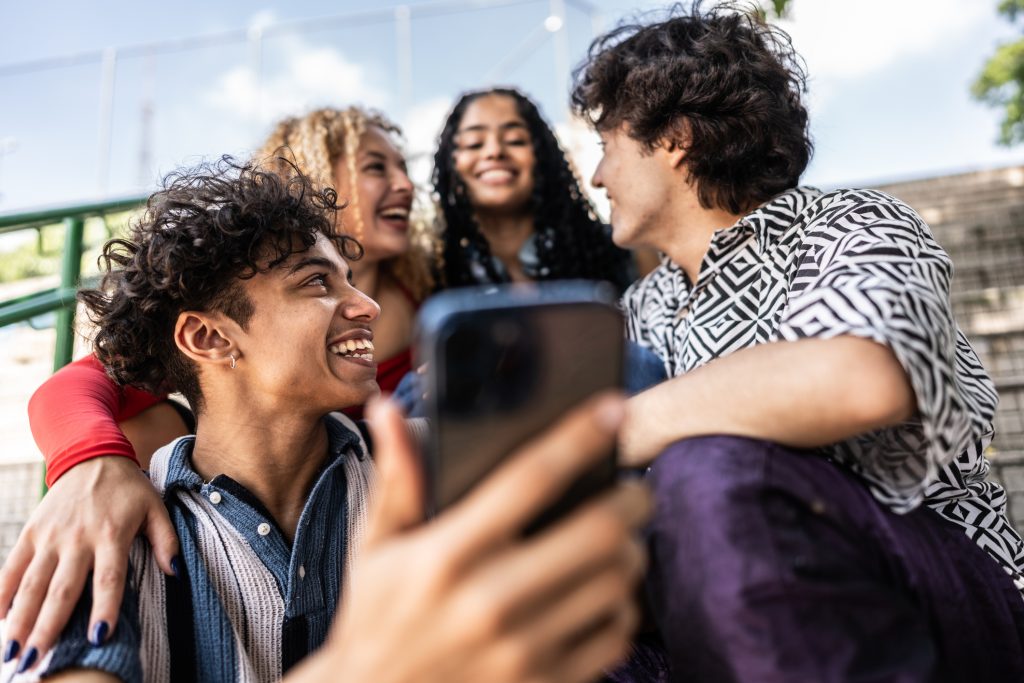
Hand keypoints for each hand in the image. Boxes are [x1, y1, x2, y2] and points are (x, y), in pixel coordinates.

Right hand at [0, 456, 178, 666]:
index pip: (109, 578)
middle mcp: (77, 538)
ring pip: (33, 584)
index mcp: (112, 534)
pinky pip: (13, 567)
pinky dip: (2, 593)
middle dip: (48, 627)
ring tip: (12, 653)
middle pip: (63, 589)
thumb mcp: (155, 508)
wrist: (91, 455)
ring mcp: (50, 536)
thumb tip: (175, 572)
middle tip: (36, 661)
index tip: (98, 636)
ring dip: (20, 620)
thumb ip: (166, 541)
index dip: (104, 607)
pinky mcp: (31, 532)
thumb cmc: (128, 489)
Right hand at [291, 394, 649, 682]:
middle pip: (597, 531)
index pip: (529, 478)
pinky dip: (623, 607)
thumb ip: (394, 479)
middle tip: (633, 489)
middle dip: (631, 499)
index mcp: (446, 555)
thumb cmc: (374, 618)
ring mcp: (521, 649)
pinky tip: (607, 593)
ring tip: (622, 538)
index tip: (613, 408)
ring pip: (616, 582)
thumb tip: (388, 409)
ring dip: (631, 551)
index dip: (580, 436)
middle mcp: (488, 601)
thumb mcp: (374, 548)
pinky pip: (615, 636)